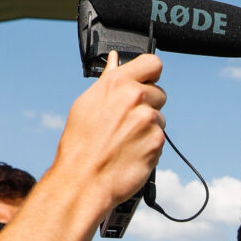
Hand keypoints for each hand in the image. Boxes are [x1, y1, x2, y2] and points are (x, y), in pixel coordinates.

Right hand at [54, 51, 166, 210]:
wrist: (85, 180)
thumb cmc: (80, 144)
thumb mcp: (87, 104)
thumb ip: (109, 80)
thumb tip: (115, 60)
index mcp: (118, 83)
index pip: (153, 63)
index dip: (150, 73)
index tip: (146, 80)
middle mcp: (136, 98)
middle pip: (159, 93)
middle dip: (147, 105)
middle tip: (126, 121)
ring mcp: (149, 121)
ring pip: (159, 118)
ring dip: (148, 127)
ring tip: (124, 139)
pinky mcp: (158, 142)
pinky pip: (160, 139)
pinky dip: (149, 145)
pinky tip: (130, 152)